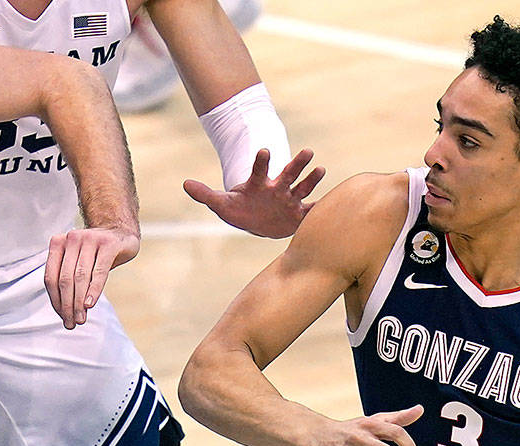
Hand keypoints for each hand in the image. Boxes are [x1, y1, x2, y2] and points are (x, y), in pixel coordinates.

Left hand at [43, 226, 140, 328]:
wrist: (122, 233)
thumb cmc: (98, 254)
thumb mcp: (81, 263)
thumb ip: (71, 281)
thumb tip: (66, 312)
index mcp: (58, 243)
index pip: (51, 277)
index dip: (55, 300)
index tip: (62, 317)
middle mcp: (71, 239)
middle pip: (64, 279)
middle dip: (67, 304)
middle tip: (71, 323)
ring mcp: (90, 239)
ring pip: (80, 277)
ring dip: (79, 302)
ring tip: (81, 319)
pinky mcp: (108, 244)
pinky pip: (98, 272)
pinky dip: (93, 290)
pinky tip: (90, 304)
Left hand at [183, 148, 325, 237]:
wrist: (257, 221)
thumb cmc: (239, 210)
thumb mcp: (221, 203)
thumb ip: (205, 194)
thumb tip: (185, 184)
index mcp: (259, 185)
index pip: (260, 170)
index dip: (262, 161)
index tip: (264, 149)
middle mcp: (277, 189)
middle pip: (288, 174)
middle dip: (297, 164)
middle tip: (308, 150)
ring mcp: (289, 200)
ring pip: (303, 188)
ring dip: (312, 180)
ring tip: (321, 169)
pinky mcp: (298, 213)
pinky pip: (311, 210)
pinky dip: (320, 209)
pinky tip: (333, 205)